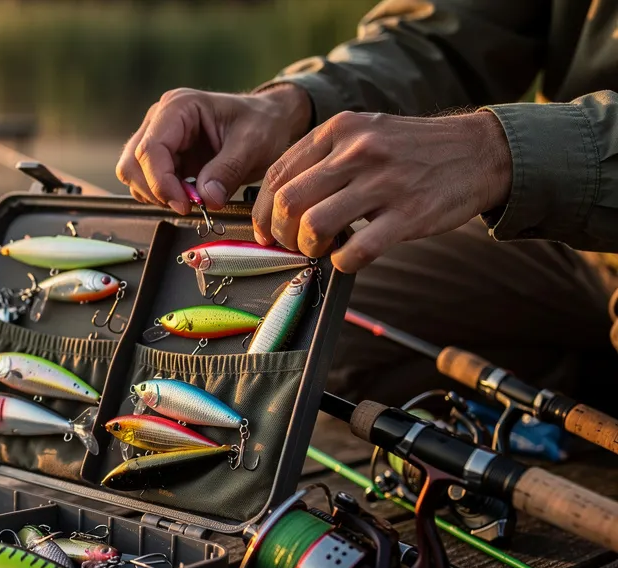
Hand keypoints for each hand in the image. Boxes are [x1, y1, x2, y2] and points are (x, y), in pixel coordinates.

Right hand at [116, 85, 311, 212]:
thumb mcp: (253, 144)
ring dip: (158, 194)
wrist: (268, 122)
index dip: (161, 183)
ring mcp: (157, 137)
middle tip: (189, 205)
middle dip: (157, 191)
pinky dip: (163, 195)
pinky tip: (188, 194)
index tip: (185, 205)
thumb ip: (228, 170)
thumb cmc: (262, 123)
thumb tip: (207, 199)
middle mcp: (160, 119)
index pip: (150, 150)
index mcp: (178, 107)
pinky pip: (146, 182)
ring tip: (192, 198)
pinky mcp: (161, 156)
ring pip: (133, 175)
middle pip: (133, 164)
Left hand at [253, 110, 511, 271]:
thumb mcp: (363, 134)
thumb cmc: (410, 150)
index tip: (266, 231)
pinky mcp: (408, 214)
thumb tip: (277, 201)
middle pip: (288, 203)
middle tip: (292, 244)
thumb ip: (322, 159)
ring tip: (321, 250)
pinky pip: (356, 251)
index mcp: (339, 130)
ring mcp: (384, 182)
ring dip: (308, 248)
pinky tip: (348, 258)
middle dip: (281, 233)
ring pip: (315, 225)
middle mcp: (358, 152)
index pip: (277, 175)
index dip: (262, 211)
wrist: (478, 151)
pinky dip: (343, 263)